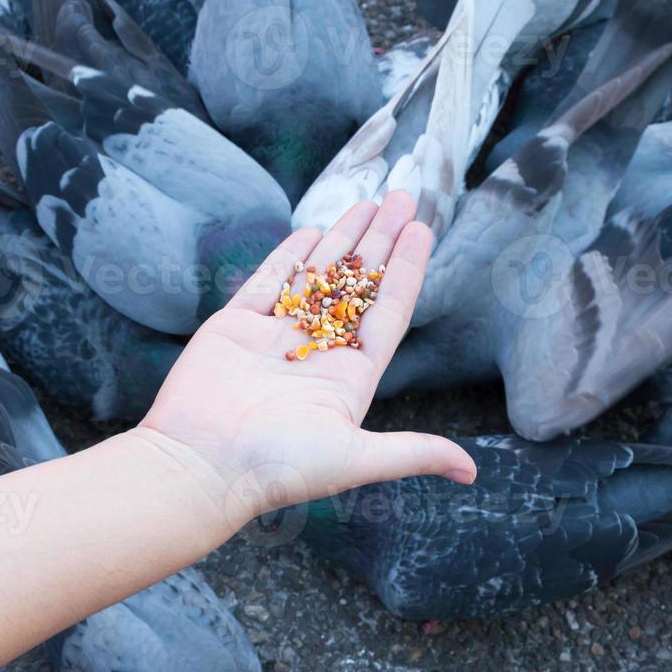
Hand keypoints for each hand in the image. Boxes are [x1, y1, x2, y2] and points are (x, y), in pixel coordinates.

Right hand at [134, 192, 477, 524]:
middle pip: (356, 286)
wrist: (199, 467)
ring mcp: (274, 338)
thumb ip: (413, 452)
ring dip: (341, 240)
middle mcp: (315, 353)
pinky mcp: (235, 327)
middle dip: (380, 242)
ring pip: (316, 277)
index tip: (422, 230)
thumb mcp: (355, 458)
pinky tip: (312, 230)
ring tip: (366, 202)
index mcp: (348, 378)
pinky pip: (268, 282)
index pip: (387, 312)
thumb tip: (472, 474)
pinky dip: (289, 257)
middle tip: (402, 198)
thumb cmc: (278, 468)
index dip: (406, 270)